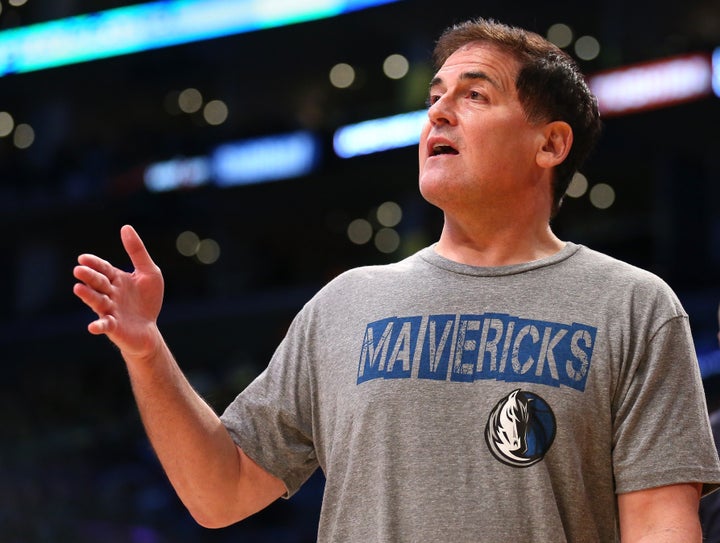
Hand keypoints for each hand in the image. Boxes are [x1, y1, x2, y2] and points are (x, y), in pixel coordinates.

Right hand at [73, 225, 164, 360]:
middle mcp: (109, 294)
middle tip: (78, 270)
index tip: (83, 258)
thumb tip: (125, 227)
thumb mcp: (149, 272)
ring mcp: (109, 310)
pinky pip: (105, 325)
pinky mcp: (114, 326)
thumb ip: (137, 251)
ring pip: (97, 301)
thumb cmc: (147, 300)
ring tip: (78, 288)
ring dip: (88, 296)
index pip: (103, 269)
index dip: (94, 264)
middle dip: (89, 277)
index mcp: (116, 279)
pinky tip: (93, 327)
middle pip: (98, 283)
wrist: (149, 328)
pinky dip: (98, 325)